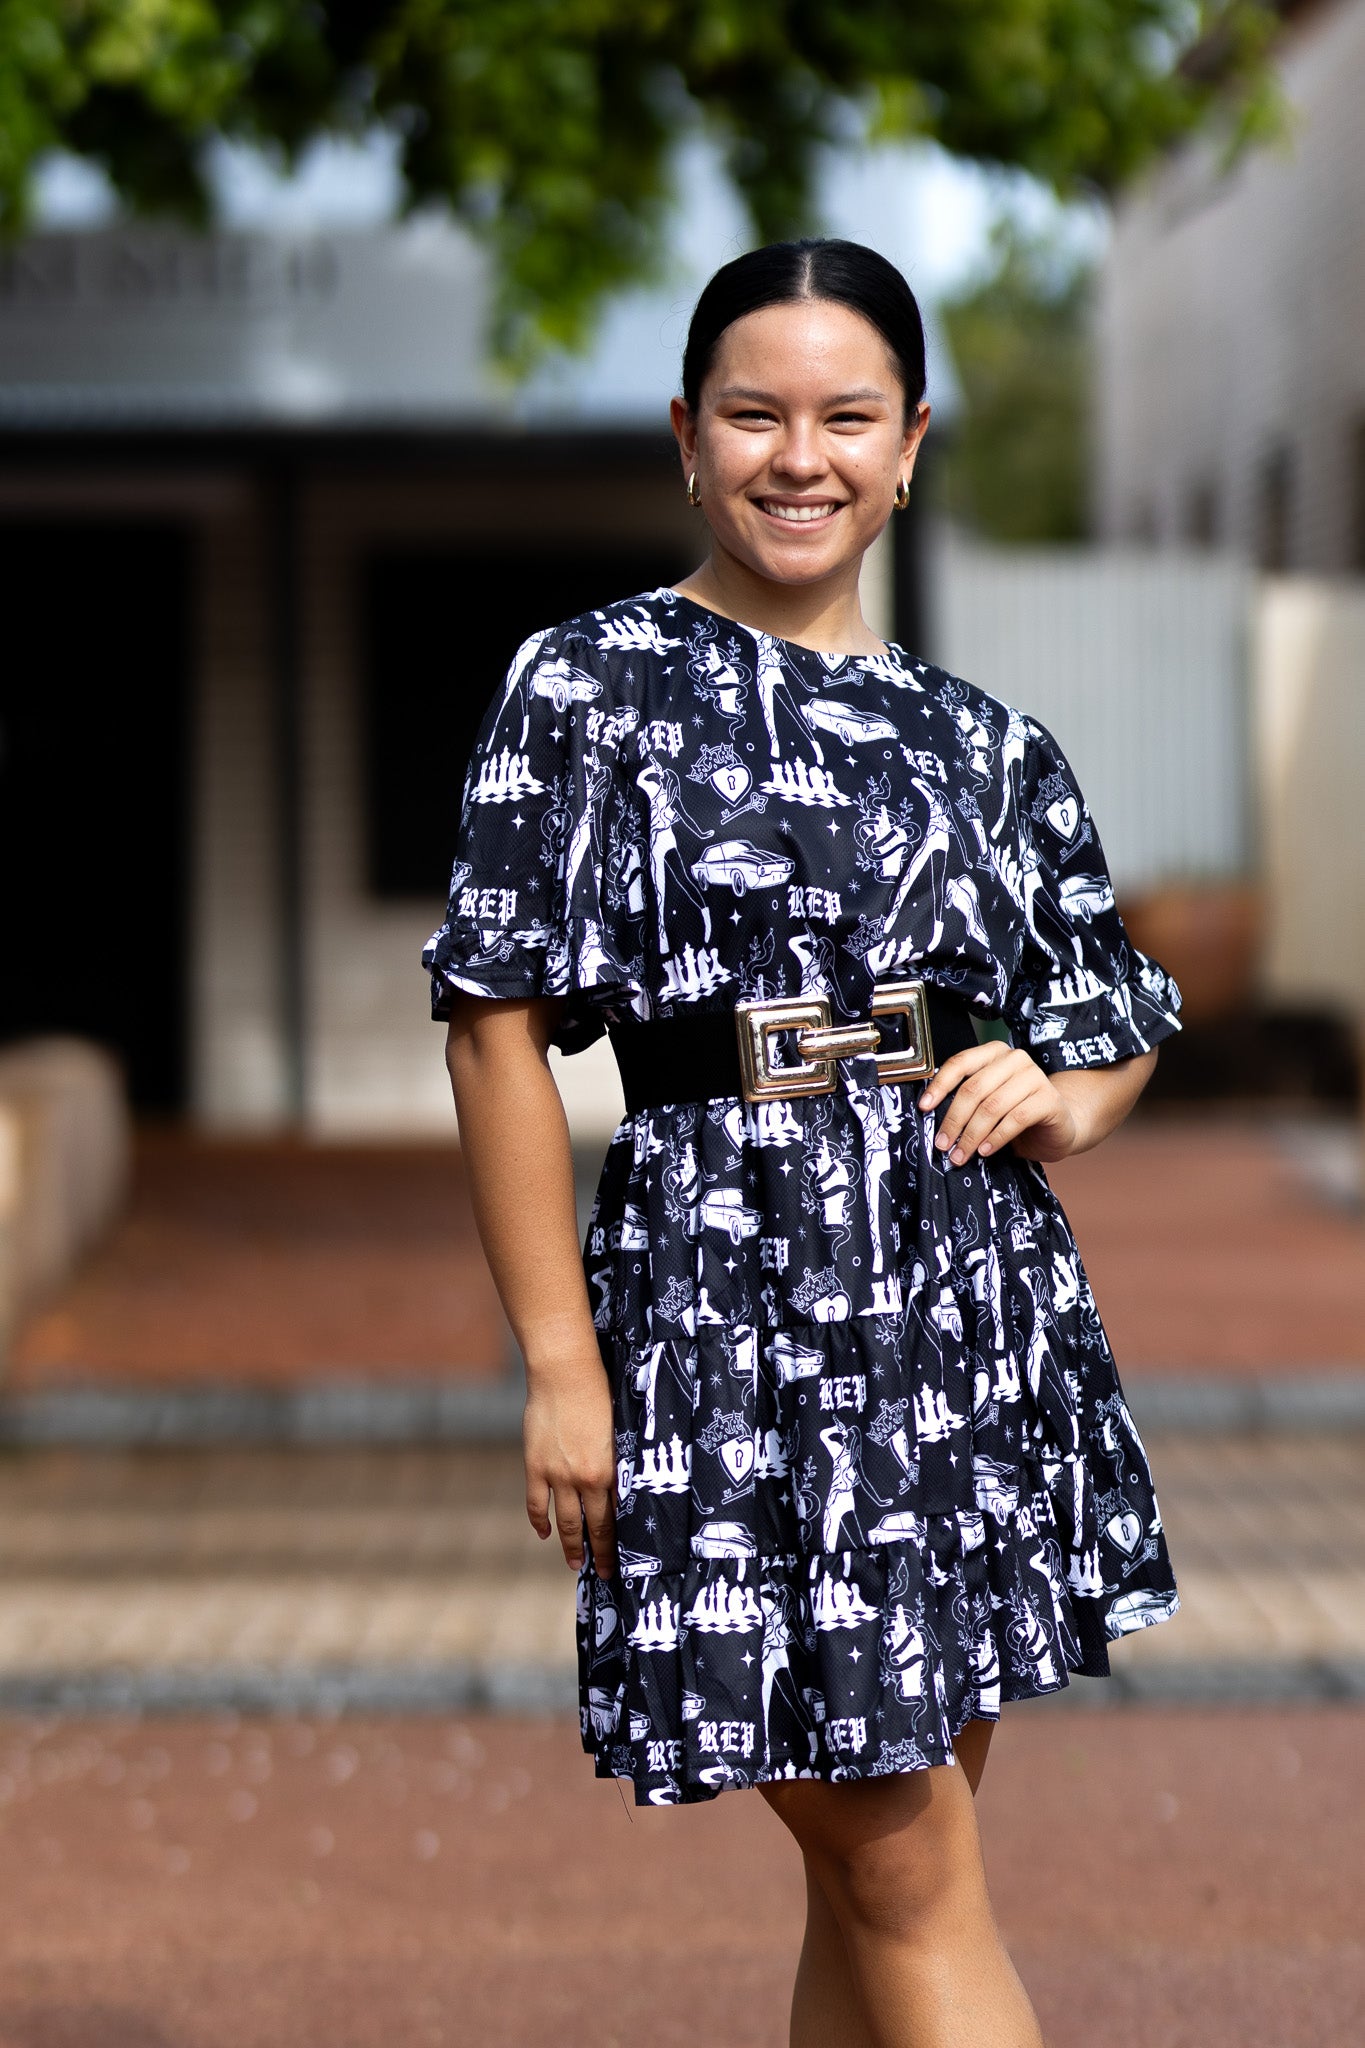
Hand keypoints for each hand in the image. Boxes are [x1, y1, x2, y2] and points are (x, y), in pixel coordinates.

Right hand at [523, 1361, 617, 1578]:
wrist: (565, 1373)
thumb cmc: (599, 1394)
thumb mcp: (618, 1432)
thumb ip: (618, 1463)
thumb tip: (622, 1488)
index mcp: (610, 1470)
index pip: (616, 1517)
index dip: (618, 1542)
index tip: (621, 1560)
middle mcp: (585, 1478)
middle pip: (594, 1526)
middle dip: (599, 1553)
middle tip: (602, 1573)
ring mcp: (557, 1475)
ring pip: (566, 1521)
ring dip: (570, 1545)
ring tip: (575, 1563)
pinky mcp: (535, 1466)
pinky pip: (536, 1503)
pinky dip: (540, 1522)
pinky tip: (545, 1532)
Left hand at [917, 1040, 1077, 1165]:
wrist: (1057, 1127)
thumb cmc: (1017, 1114)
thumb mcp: (987, 1103)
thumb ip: (966, 1101)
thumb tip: (932, 1115)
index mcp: (995, 1054)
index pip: (960, 1063)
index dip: (939, 1086)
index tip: (924, 1107)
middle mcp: (1015, 1059)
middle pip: (974, 1089)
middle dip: (954, 1120)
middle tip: (943, 1145)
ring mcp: (1035, 1076)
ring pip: (992, 1106)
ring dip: (972, 1135)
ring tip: (961, 1154)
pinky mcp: (1049, 1099)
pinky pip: (1015, 1119)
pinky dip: (996, 1138)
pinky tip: (985, 1151)